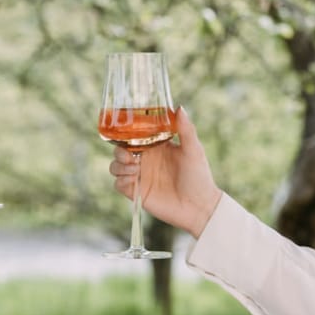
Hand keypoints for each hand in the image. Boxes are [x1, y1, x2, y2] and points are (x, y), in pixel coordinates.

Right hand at [107, 106, 222, 236]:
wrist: (199, 207)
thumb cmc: (199, 177)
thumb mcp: (193, 150)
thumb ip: (186, 130)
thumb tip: (180, 108)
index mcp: (156, 147)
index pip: (134, 136)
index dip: (127, 133)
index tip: (128, 133)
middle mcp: (145, 160)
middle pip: (120, 151)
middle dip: (119, 151)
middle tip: (130, 156)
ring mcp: (140, 177)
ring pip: (115, 166)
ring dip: (119, 166)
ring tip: (134, 169)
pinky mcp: (137, 193)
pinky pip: (118, 184)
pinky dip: (121, 181)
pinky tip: (134, 180)